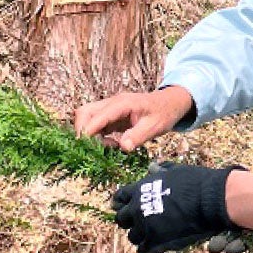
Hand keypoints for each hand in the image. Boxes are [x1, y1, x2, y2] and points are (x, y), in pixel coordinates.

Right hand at [75, 85, 196, 149]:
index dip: (89, 130)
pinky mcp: (110, 116)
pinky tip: (111, 144)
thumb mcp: (155, 127)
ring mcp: (109, 109)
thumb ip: (138, 136)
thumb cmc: (163, 113)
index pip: (99, 115)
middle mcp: (112, 103)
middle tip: (96, 148)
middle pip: (84, 112)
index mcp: (122, 104)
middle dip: (83, 131)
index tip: (83, 145)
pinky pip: (95, 124)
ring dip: (90, 134)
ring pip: (86, 117)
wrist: (169, 104)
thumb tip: (123, 147)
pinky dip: (97, 136)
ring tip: (109, 146)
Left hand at [110, 163, 235, 252]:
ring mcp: (146, 226)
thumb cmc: (197, 182)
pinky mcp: (156, 242)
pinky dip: (149, 250)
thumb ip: (161, 171)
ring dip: (141, 237)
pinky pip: (143, 251)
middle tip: (142, 223)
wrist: (211, 200)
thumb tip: (152, 167)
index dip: (123, 203)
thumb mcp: (176, 171)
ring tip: (153, 236)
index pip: (119, 197)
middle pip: (121, 219)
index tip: (128, 206)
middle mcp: (137, 208)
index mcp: (139, 189)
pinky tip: (158, 247)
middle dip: (130, 221)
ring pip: (132, 237)